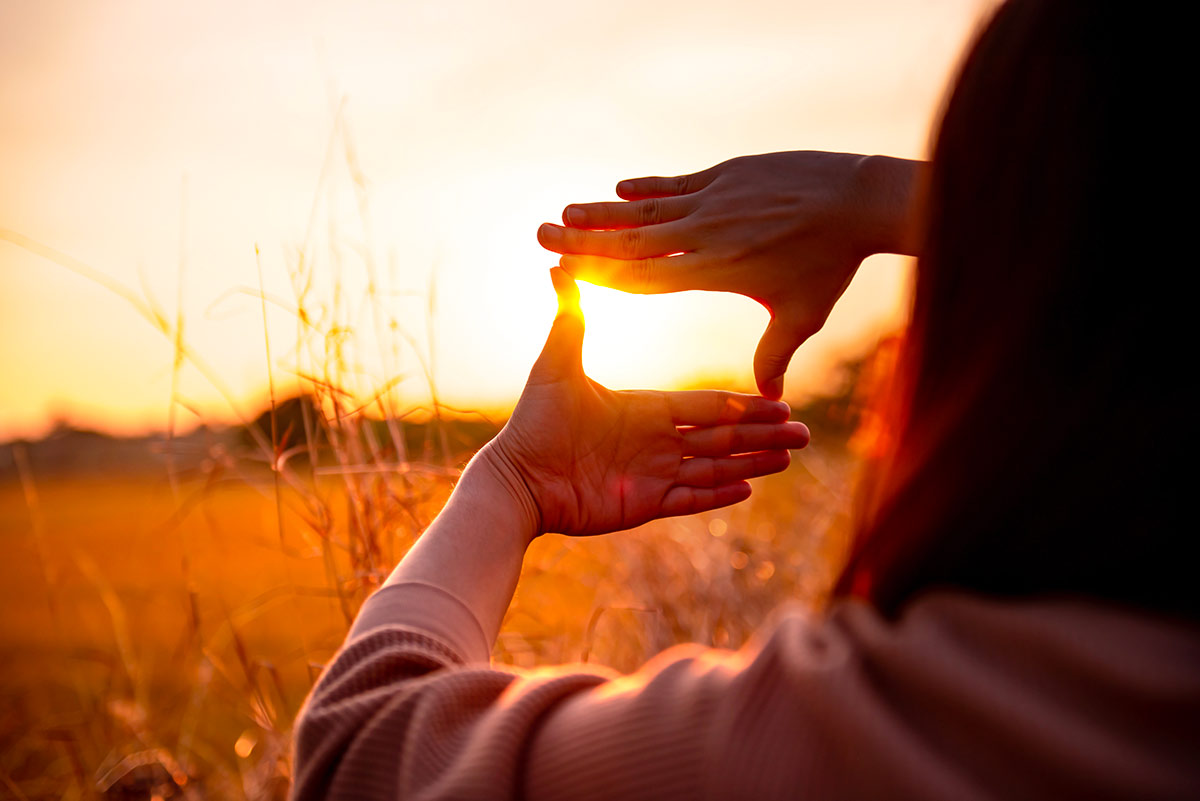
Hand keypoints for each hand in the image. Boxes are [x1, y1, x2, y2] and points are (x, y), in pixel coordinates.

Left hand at [482, 268, 810, 539]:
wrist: (517, 478)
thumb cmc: (534, 422)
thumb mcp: (557, 366)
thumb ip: (570, 320)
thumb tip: (558, 266)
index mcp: (645, 408)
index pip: (706, 405)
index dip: (743, 404)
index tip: (778, 400)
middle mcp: (655, 441)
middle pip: (721, 436)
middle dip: (763, 434)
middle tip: (804, 433)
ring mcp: (652, 474)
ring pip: (714, 468)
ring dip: (752, 463)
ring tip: (789, 458)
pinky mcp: (643, 504)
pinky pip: (689, 499)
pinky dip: (718, 496)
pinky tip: (749, 490)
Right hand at [537, 152, 920, 398]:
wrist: (859, 200)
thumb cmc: (831, 264)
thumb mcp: (803, 314)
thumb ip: (776, 354)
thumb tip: (770, 398)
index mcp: (716, 270)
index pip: (645, 276)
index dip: (601, 274)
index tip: (564, 272)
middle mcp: (707, 234)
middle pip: (632, 240)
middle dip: (584, 239)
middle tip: (543, 233)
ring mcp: (716, 200)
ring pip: (647, 209)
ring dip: (605, 211)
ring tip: (567, 211)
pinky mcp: (728, 175)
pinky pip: (677, 184)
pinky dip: (647, 187)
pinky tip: (619, 188)